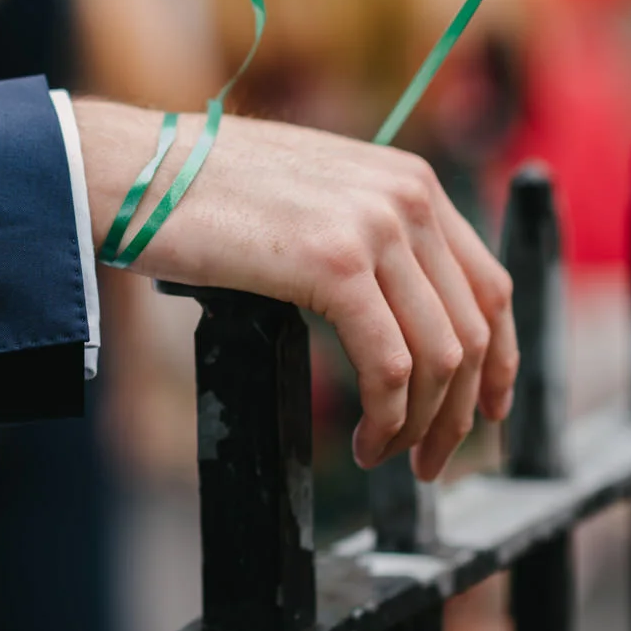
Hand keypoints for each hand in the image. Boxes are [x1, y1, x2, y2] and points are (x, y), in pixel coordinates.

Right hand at [75, 99, 517, 481]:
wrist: (133, 170)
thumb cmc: (197, 191)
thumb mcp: (308, 198)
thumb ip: (360, 235)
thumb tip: (386, 311)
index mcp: (408, 180)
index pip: (488, 283)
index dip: (498, 359)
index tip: (483, 410)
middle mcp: (407, 196)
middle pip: (475, 327)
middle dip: (462, 409)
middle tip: (432, 460)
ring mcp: (375, 225)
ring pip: (441, 355)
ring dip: (424, 424)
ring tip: (387, 456)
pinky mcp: (334, 263)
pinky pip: (389, 365)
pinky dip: (388, 417)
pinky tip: (364, 440)